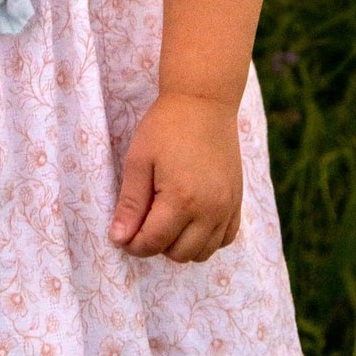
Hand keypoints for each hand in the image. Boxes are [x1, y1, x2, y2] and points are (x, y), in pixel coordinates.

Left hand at [110, 92, 243, 263]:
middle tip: (144, 222)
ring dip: (181, 245)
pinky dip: (207, 239)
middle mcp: (209, 210)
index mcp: (180, 200)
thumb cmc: (165, 127)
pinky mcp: (237, 201)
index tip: (123, 235)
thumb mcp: (139, 161)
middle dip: (156, 245)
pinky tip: (192, 220)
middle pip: (179, 254)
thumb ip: (130, 204)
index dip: (132, 244)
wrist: (204, 102)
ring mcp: (227, 207)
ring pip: (203, 253)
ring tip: (167, 220)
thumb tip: (119, 238)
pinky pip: (225, 239)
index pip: (153, 243)